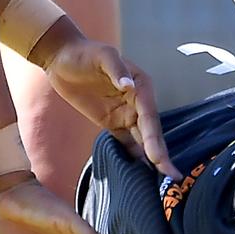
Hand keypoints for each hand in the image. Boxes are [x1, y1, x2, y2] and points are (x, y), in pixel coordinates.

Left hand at [41, 35, 180, 179]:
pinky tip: (142, 173)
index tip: (158, 158)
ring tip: (163, 180)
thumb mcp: (102, 56)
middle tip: (173, 176)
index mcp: (141, 88)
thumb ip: (116, 70)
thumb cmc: (84, 53)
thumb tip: (129, 86)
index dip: (154, 139)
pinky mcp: (112, 123)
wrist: (61, 57)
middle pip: (151, 133)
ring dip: (152, 159)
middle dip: (161, 155)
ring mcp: (126, 115)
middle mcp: (138, 104)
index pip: (150, 117)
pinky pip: (127, 143)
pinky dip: (135, 157)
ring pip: (143, 141)